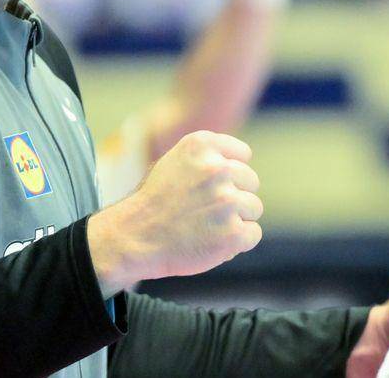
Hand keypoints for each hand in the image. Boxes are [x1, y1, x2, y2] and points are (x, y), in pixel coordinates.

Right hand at [86, 131, 261, 295]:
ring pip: (254, 208)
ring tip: (207, 226)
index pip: (242, 155)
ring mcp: (227, 201)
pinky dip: (237, 242)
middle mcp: (217, 169)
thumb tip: (241, 162)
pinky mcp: (233, 232)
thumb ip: (207, 158)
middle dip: (234, 196)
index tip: (210, 187)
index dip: (229, 174)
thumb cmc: (153, 202)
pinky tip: (213, 241)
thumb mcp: (174, 162)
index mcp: (201, 145)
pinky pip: (253, 234)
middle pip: (250, 181)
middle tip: (205, 211)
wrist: (134, 238)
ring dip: (236, 219)